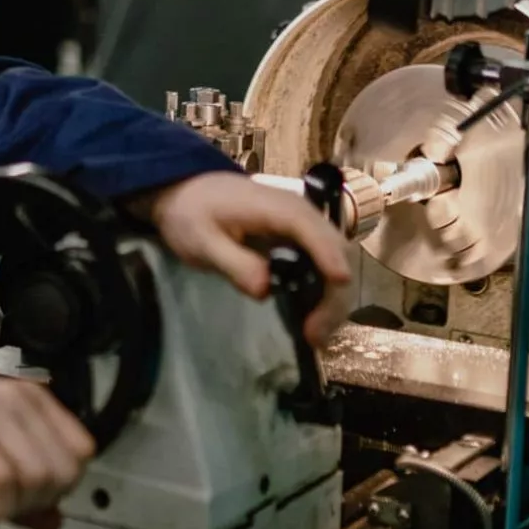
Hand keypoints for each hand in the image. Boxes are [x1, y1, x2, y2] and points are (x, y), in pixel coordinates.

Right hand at [0, 375, 96, 528]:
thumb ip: (30, 485)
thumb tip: (56, 522)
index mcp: (33, 397)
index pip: (81, 449)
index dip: (66, 483)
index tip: (40, 494)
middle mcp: (16, 400)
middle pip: (62, 469)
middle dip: (43, 500)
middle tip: (15, 504)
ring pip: (36, 476)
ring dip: (20, 505)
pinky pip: (1, 480)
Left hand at [137, 172, 355, 344]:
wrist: (188, 194)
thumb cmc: (193, 214)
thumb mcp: (202, 241)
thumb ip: (234, 264)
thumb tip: (266, 289)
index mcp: (275, 207)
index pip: (310, 228)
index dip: (329, 254)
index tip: (339, 284)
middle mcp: (300, 211)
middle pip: (335, 248)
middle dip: (333, 293)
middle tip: (315, 334)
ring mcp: (304, 225)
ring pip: (337, 259)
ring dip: (333, 298)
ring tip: (316, 334)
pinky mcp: (303, 238)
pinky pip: (326, 263)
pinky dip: (326, 292)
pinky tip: (315, 317)